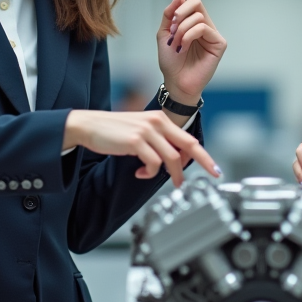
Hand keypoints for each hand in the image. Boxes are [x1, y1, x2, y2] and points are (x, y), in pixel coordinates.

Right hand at [64, 109, 219, 186]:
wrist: (89, 125)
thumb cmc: (114, 131)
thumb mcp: (141, 132)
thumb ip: (159, 142)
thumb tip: (175, 161)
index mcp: (160, 119)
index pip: (188, 138)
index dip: (203, 155)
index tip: (213, 167)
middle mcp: (157, 122)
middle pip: (188, 145)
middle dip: (203, 162)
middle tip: (212, 174)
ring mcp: (146, 131)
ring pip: (171, 157)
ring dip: (172, 173)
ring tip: (170, 182)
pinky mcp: (135, 141)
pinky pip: (152, 163)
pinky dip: (149, 172)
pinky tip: (140, 173)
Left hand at [157, 0, 226, 108]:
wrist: (176, 82)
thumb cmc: (171, 61)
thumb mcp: (163, 33)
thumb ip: (169, 14)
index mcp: (191, 19)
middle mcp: (204, 23)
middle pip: (196, 1)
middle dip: (180, 12)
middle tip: (172, 28)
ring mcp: (212, 33)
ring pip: (197, 16)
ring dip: (181, 29)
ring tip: (176, 43)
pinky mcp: (219, 43)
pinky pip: (202, 28)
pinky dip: (189, 35)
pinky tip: (183, 46)